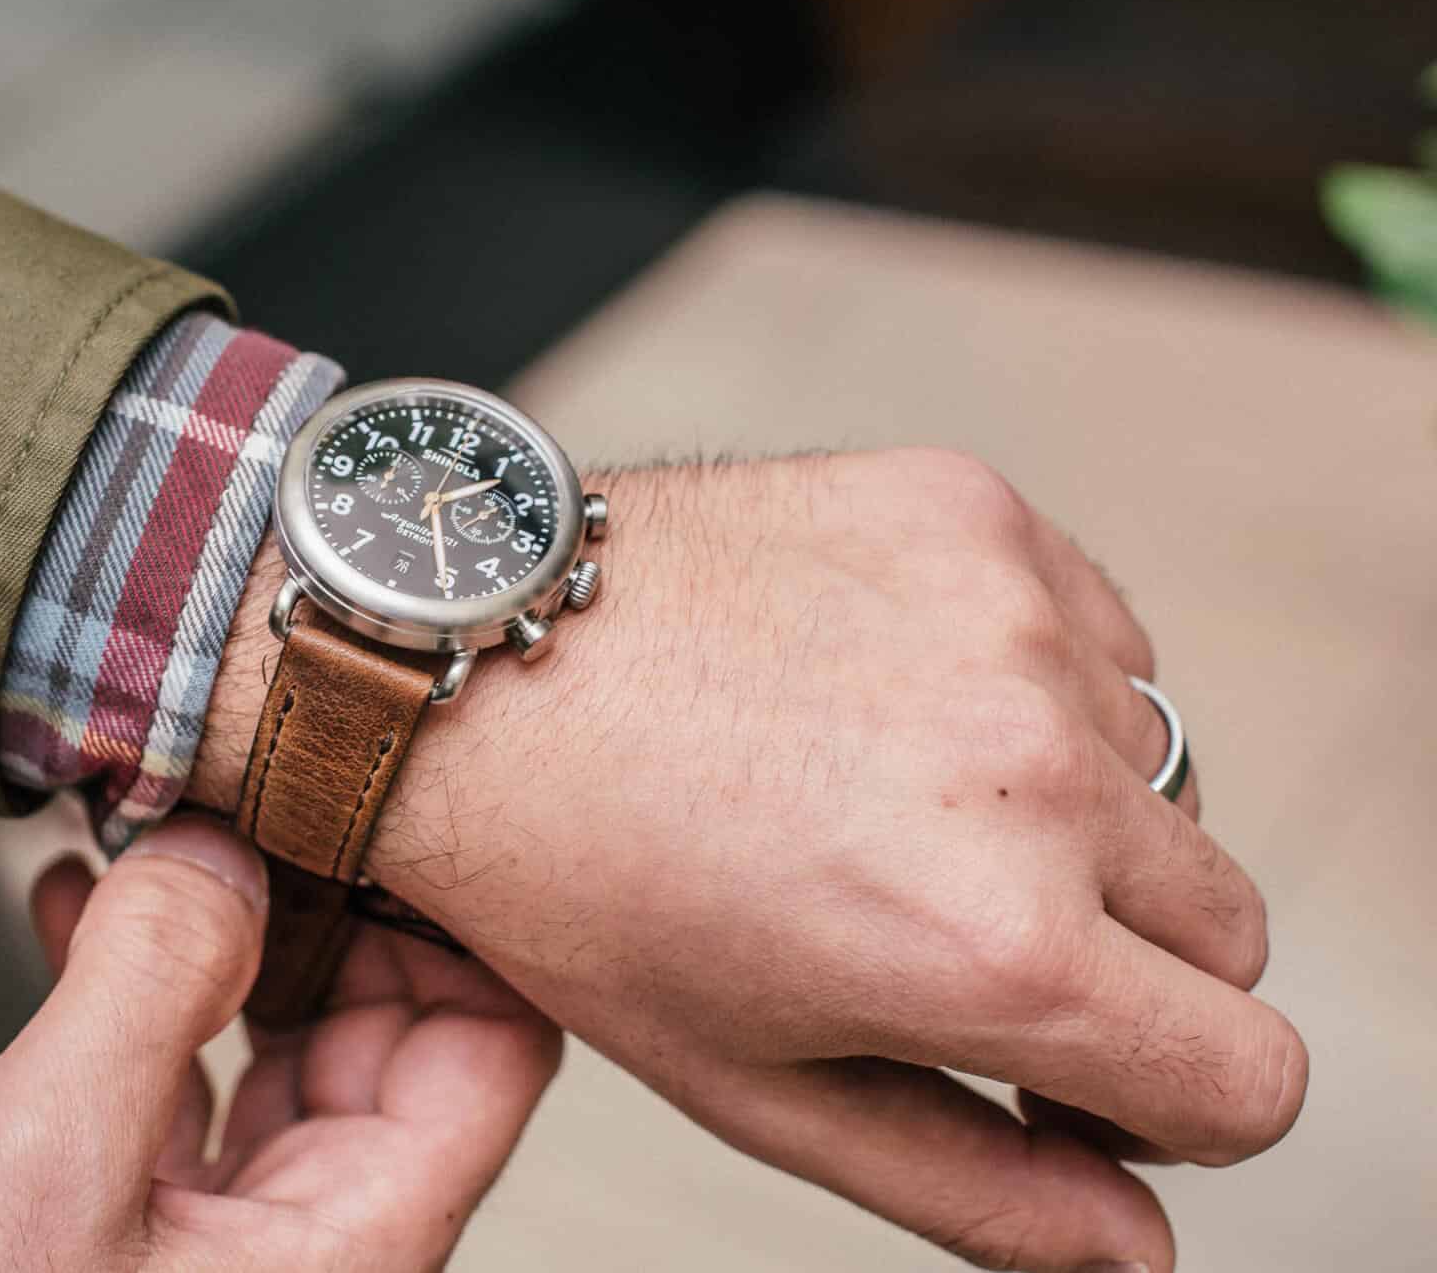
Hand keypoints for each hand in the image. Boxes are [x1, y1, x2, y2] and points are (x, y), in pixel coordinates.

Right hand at [0, 814, 560, 1272]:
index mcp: (353, 1244)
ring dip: (214, 936)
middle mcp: (315, 1243)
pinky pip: (174, 1088)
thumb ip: (149, 989)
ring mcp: (227, 1245)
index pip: (492, 1047)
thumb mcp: (52, 1166)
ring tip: (142, 834)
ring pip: (275, 1048)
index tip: (365, 802)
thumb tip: (224, 842)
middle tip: (234, 790)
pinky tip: (68, 913)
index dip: (453, 920)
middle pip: (388, 1031)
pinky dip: (132, 996)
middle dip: (313, 902)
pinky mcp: (138, 1240)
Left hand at [191, 451, 1307, 1272]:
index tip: (1068, 1077)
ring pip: (1162, 773)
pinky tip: (882, 696)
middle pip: (1228, 928)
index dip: (1169, 1105)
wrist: (461, 657)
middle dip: (1126, 966)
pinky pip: (1098, 635)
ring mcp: (1011, 620)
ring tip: (885, 801)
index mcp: (989, 942)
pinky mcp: (974, 513)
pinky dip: (1032, 683)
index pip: (1250, 1080)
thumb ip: (972, 1186)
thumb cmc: (578, 880)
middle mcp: (1034, 771)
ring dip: (1069, 811)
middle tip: (955, 937)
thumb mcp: (752, 1080)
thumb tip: (1135, 1244)